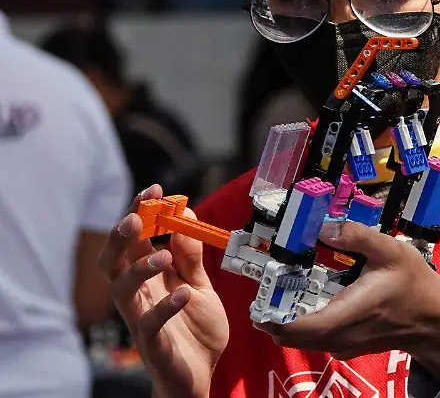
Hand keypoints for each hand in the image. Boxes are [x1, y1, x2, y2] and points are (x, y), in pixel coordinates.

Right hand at [98, 185, 228, 397]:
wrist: (202, 373)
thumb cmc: (195, 329)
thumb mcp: (200, 285)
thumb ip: (192, 256)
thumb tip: (187, 215)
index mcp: (149, 277)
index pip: (135, 239)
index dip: (140, 213)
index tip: (154, 190)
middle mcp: (138, 294)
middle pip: (114, 260)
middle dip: (121, 236)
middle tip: (136, 217)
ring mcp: (141, 318)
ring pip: (121, 289)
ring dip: (139, 268)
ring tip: (162, 256)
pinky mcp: (152, 342)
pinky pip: (149, 323)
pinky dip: (166, 306)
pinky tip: (183, 293)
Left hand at [255, 221, 439, 379]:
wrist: (436, 320)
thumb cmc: (414, 285)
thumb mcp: (392, 251)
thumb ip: (359, 237)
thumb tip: (325, 228)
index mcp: (348, 313)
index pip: (298, 328)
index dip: (272, 318)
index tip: (258, 299)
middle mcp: (341, 336)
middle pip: (292, 337)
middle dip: (274, 317)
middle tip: (269, 288)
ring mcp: (345, 346)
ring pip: (303, 341)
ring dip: (288, 321)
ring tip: (286, 293)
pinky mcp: (349, 347)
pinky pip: (318, 340)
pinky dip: (306, 326)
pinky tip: (313, 302)